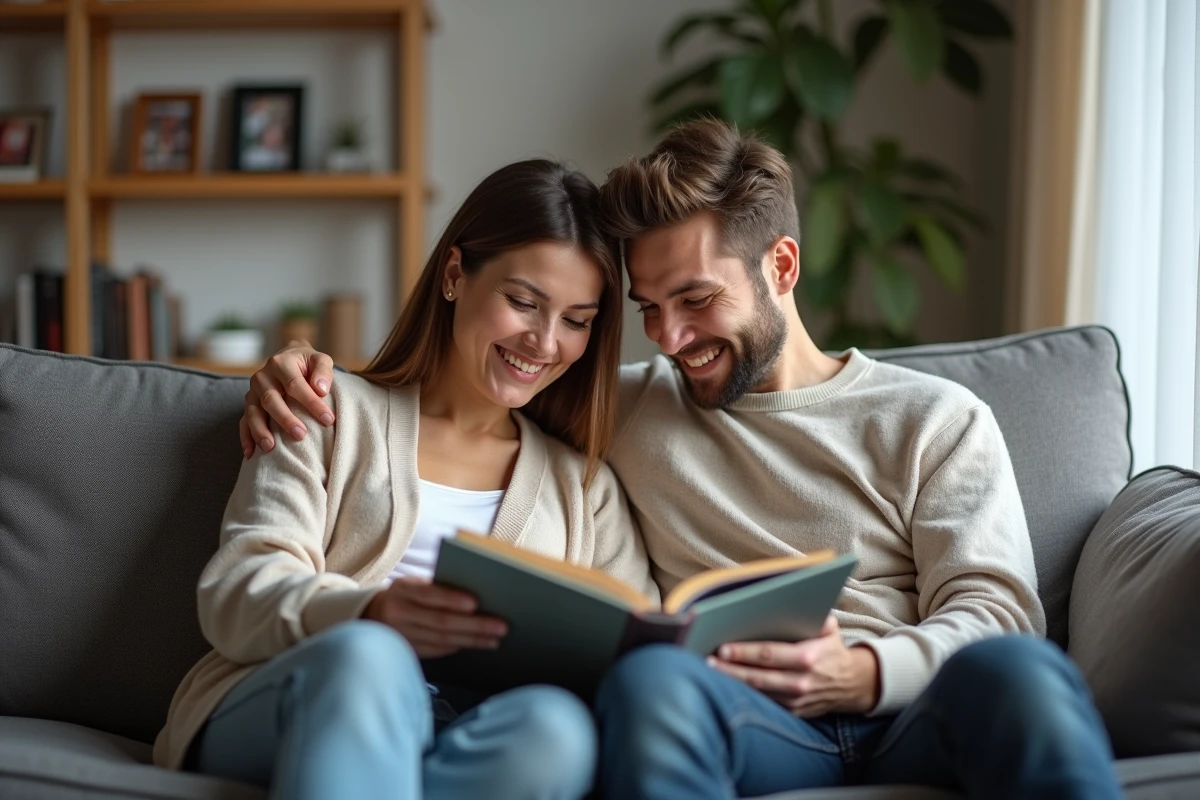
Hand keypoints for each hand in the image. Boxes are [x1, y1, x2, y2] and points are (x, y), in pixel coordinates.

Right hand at [240, 340, 335, 458]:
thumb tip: (321, 389)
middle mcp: (262, 377)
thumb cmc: (308, 364)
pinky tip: (250, 453)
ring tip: (270, 448)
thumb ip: (323, 371)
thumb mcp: (320, 359)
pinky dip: (246, 437)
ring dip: (261, 431)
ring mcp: (253, 392)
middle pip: (271, 400)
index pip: (295, 384)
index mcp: (280, 363)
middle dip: (285, 419)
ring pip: (253, 412)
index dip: (311, 403)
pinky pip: (244, 421)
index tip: (328, 419)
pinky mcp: (249, 404)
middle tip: (301, 435)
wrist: (289, 358)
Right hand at [362, 576, 507, 658]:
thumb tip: (474, 598)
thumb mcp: (412, 584)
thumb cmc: (404, 595)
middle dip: (474, 625)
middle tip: (500, 626)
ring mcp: (401, 635)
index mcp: (402, 589)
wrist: (370, 615)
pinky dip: (458, 646)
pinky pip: (436, 650)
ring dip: (471, 640)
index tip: (476, 603)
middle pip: (440, 621)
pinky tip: (475, 644)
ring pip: (442, 640)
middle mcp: (398, 613)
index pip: (429, 594)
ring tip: (494, 639)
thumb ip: (435, 589)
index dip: (452, 600)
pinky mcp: (406, 651)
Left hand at [707, 616, 879, 716]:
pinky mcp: (792, 712)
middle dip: (730, 669)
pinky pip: (764, 704)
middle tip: (707, 661)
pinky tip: (726, 686)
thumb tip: (792, 601)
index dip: (744, 652)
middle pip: (758, 677)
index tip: (723, 648)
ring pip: (757, 693)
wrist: (853, 685)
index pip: (769, 655)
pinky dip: (744, 695)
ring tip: (710, 672)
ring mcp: (795, 701)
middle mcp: (800, 682)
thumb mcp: (830, 629)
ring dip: (732, 683)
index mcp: (808, 658)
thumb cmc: (832, 650)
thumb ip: (814, 615)